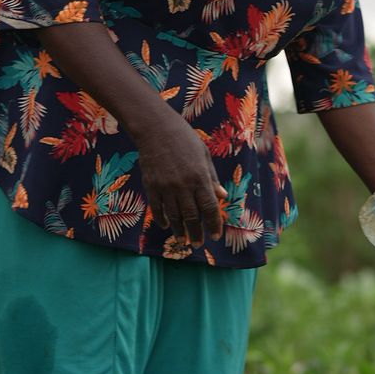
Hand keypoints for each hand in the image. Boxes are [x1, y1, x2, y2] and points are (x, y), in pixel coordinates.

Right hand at [135, 109, 226, 244]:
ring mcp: (166, 187)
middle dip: (197, 233)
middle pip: (192, 216)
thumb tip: (222, 197)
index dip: (214, 224)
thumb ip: (212, 179)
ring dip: (180, 230)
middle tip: (199, 244)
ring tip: (184, 241)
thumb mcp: (204, 156)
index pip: (210, 207)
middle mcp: (184, 185)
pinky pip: (157, 208)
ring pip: (174, 216)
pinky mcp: (151, 185)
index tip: (216, 235)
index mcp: (200, 178)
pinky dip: (162, 219)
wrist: (156, 129)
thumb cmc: (185, 140)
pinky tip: (167, 225)